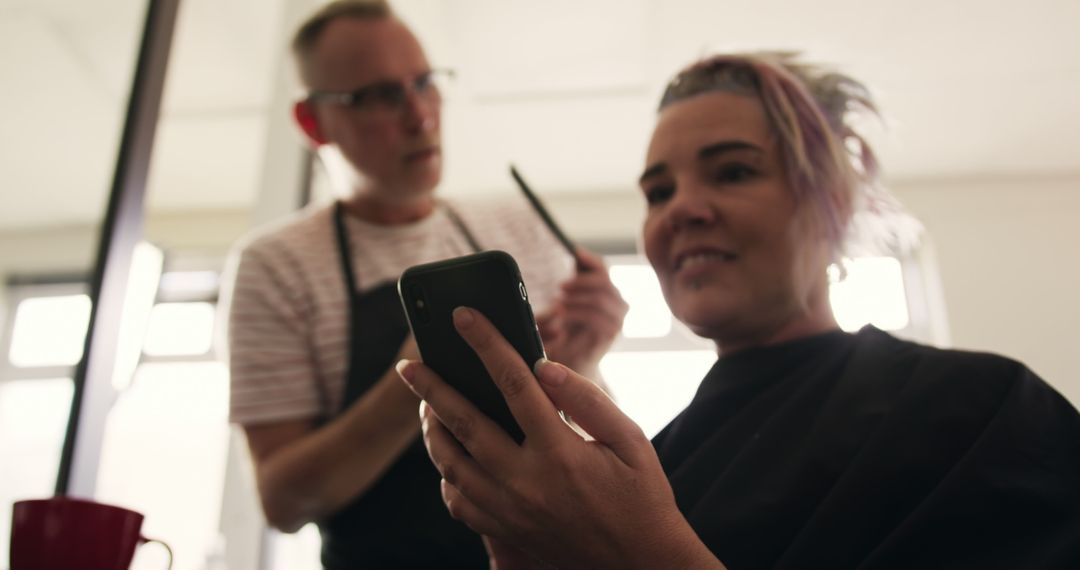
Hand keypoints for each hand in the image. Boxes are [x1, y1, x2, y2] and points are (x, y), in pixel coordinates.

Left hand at [396, 307, 721, 569]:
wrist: (640, 565)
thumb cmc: (641, 496)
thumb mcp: (631, 441)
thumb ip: (587, 401)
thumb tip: (543, 366)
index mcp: (560, 452)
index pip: (513, 384)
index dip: (486, 344)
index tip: (463, 316)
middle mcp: (526, 482)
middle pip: (464, 423)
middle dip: (431, 388)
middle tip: (409, 363)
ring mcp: (510, 511)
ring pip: (450, 464)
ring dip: (431, 430)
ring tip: (425, 405)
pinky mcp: (505, 532)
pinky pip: (458, 502)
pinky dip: (446, 475)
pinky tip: (448, 456)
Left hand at [536, 247, 627, 375]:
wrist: (569, 366)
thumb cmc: (564, 332)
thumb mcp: (566, 301)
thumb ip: (573, 280)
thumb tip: (577, 251)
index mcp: (605, 291)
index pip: (603, 268)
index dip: (590, 259)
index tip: (574, 252)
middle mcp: (616, 303)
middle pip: (604, 281)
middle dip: (581, 281)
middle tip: (560, 287)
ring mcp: (617, 319)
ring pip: (601, 298)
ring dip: (577, 298)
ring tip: (558, 304)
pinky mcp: (611, 335)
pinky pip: (597, 318)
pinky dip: (577, 314)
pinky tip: (562, 316)